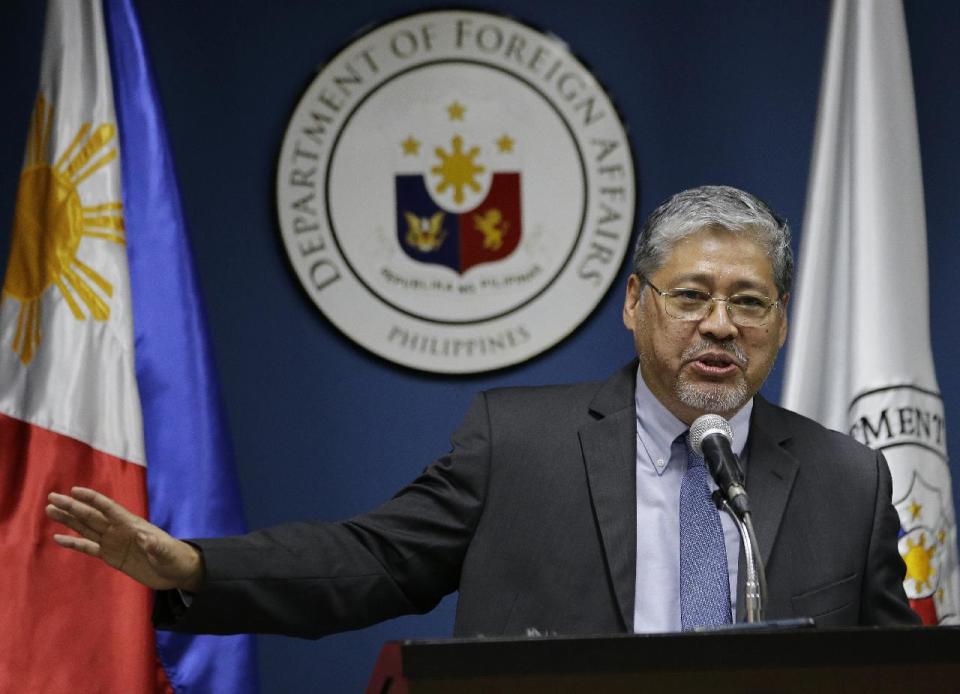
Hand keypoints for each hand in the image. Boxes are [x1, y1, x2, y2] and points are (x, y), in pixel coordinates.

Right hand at [46, 486, 204, 591]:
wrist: (175, 572)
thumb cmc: (174, 557)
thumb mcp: (167, 552)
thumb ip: (156, 546)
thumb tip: (147, 539)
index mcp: (132, 524)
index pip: (109, 508)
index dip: (93, 499)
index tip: (75, 490)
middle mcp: (119, 530)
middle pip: (92, 516)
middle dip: (72, 507)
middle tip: (52, 497)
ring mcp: (114, 542)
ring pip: (86, 528)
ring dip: (69, 520)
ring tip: (50, 510)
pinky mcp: (111, 556)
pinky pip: (89, 547)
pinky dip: (73, 543)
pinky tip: (58, 538)